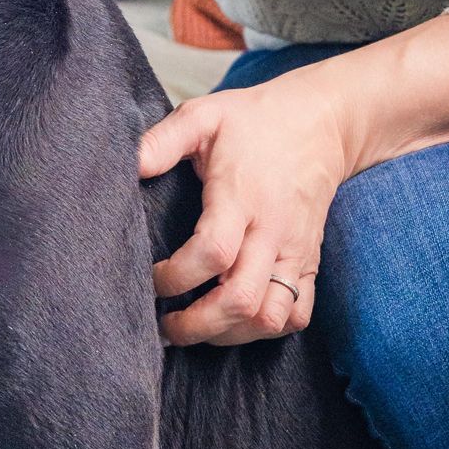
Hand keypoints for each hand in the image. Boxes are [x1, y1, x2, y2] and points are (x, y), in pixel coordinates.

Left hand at [138, 72, 354, 345]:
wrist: (322, 122)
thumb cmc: (255, 121)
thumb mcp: (203, 116)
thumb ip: (161, 141)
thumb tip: (126, 166)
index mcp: (242, 196)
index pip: (213, 252)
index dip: (176, 276)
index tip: (153, 278)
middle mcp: (272, 230)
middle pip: (241, 299)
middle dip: (197, 324)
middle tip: (166, 326)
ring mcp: (295, 251)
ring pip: (270, 316)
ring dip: (230, 333)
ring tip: (198, 327)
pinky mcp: (310, 262)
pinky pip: (296, 314)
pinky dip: (265, 329)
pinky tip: (236, 321)